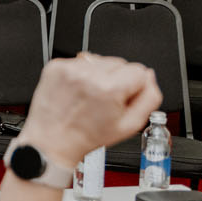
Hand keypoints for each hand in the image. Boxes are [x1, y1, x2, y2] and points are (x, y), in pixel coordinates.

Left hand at [19, 54, 161, 165]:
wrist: (52, 140)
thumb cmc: (87, 136)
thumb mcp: (130, 126)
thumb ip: (150, 98)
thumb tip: (149, 77)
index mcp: (109, 88)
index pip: (139, 70)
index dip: (135, 87)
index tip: (123, 99)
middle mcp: (88, 75)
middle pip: (120, 62)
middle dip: (117, 80)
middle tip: (105, 101)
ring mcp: (70, 69)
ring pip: (100, 60)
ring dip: (99, 75)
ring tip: (90, 97)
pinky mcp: (56, 66)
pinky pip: (80, 62)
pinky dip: (82, 74)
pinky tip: (78, 92)